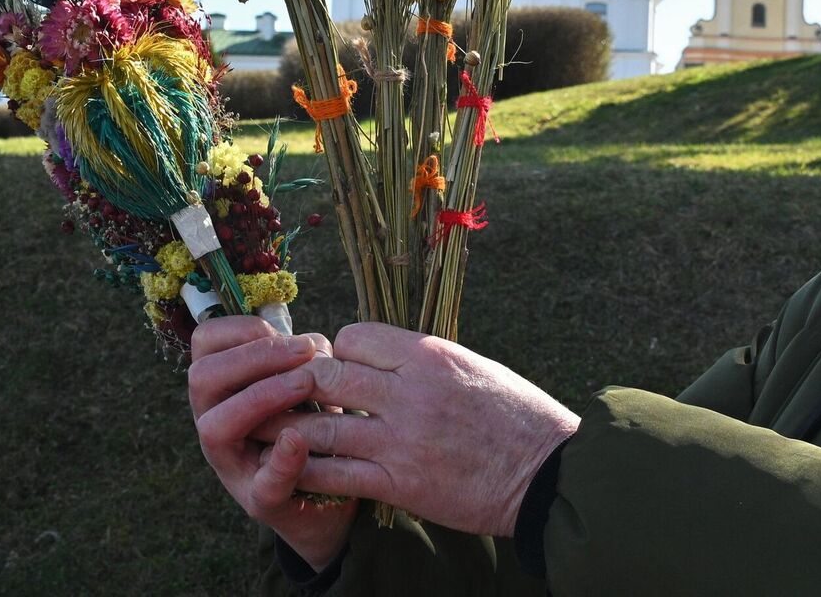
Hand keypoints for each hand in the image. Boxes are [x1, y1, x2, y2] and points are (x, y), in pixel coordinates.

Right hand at [189, 316, 356, 570]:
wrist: (326, 493)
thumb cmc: (311, 422)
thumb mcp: (303, 382)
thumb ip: (299, 359)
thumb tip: (312, 344)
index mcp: (220, 388)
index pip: (204, 343)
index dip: (237, 328)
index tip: (278, 327)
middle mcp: (213, 423)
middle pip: (202, 378)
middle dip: (255, 357)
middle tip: (304, 352)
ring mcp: (231, 465)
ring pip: (215, 426)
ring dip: (263, 397)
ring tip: (308, 383)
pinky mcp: (262, 501)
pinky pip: (264, 482)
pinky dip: (282, 461)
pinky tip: (299, 440)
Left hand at [260, 322, 579, 536]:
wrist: (547, 474)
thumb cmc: (515, 416)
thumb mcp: (472, 367)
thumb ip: (422, 360)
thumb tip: (378, 352)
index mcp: (430, 356)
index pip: (355, 337)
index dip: (337, 350)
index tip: (336, 365)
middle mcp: (412, 393)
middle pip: (327, 375)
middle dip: (303, 384)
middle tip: (292, 394)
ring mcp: (402, 440)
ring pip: (320, 424)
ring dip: (290, 426)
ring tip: (273, 428)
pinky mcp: (400, 484)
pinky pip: (333, 474)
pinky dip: (305, 468)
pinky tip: (292, 467)